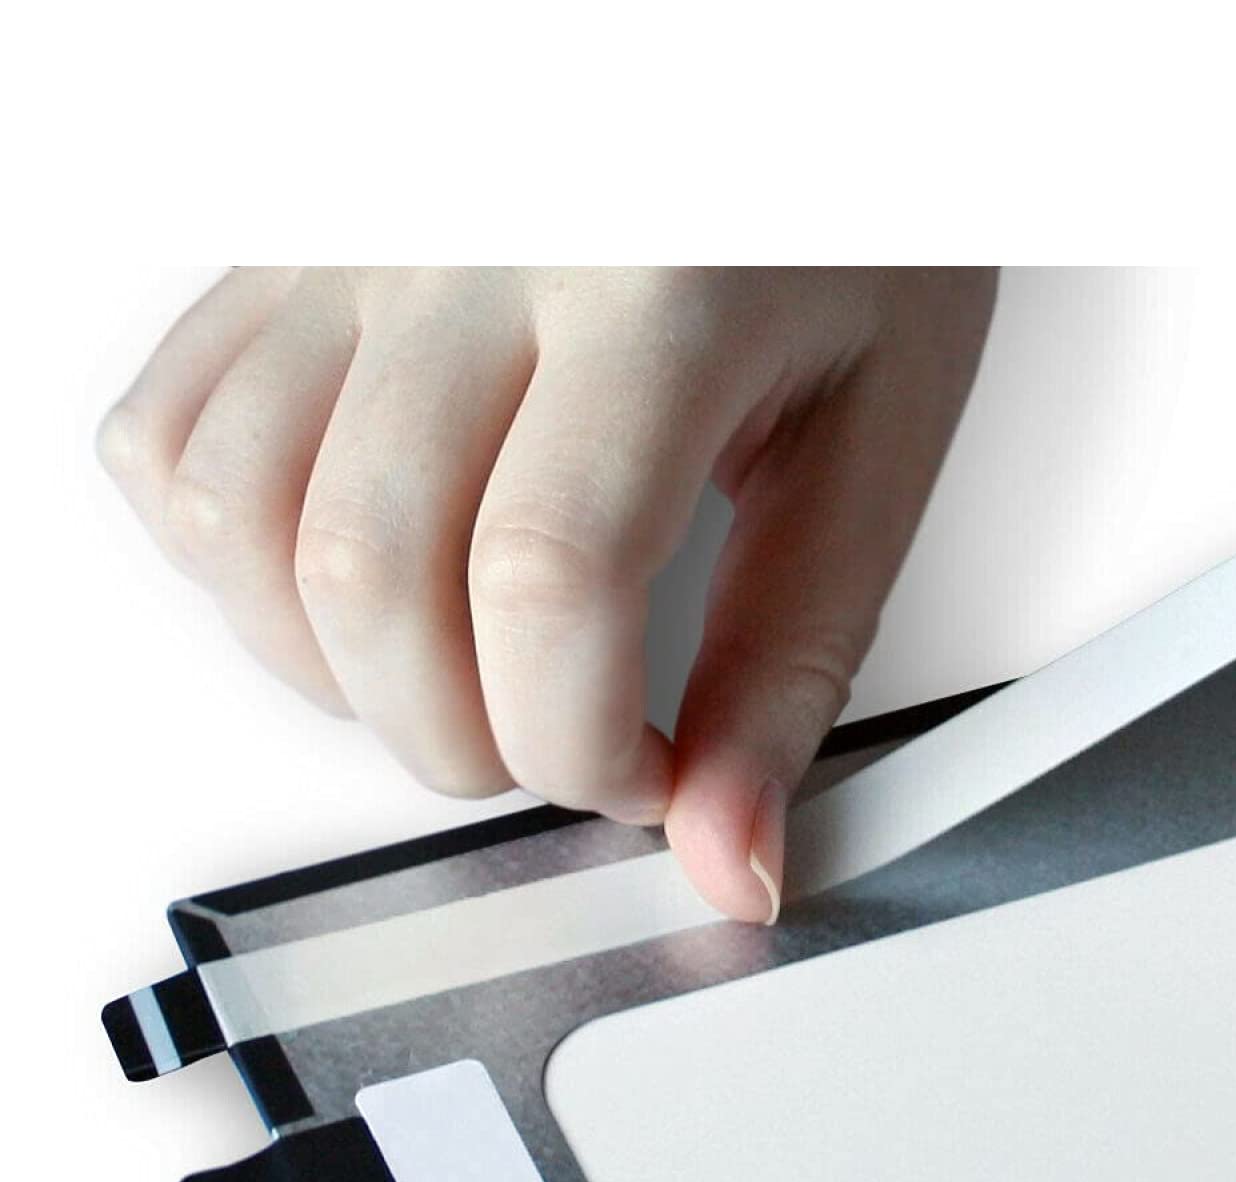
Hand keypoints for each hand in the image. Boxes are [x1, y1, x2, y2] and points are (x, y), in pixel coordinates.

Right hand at [99, 267, 996, 919]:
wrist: (773, 83)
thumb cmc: (838, 220)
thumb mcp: (872, 439)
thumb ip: (792, 662)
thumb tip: (725, 853)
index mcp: (652, 289)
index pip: (544, 584)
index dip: (578, 745)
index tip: (638, 774)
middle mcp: (467, 246)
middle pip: (371, 580)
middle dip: (469, 741)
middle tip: (562, 734)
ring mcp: (347, 244)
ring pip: (242, 523)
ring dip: (346, 673)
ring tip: (462, 668)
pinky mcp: (281, 257)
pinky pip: (172, 440)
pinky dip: (238, 565)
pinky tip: (361, 573)